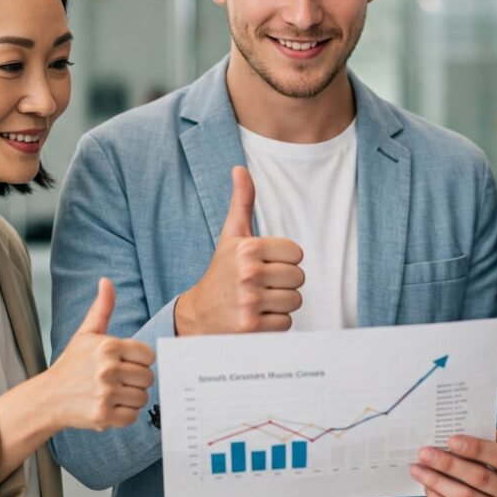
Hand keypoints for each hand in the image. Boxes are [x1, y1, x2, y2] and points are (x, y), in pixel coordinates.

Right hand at [46, 277, 154, 430]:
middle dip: (136, 380)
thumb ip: (102, 308)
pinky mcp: (102, 415)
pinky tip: (109, 407)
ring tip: (113, 393)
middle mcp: (107, 369)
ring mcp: (105, 393)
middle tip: (117, 380)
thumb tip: (106, 281)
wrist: (47, 398)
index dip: (139, 360)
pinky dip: (123, 415)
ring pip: (143, 397)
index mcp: (108, 346)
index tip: (125, 363)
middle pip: (148, 377)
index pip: (149, 355)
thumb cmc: (71, 364)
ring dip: (131, 398)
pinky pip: (132, 416)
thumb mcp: (86, 333)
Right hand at [174, 166, 303, 334]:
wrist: (197, 316)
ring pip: (295, 300)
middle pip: (298, 277)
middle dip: (284, 283)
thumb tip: (240, 169)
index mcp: (248, 248)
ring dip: (280, 304)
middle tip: (260, 286)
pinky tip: (255, 318)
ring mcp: (249, 301)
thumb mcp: (231, 236)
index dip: (284, 261)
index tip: (264, 265)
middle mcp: (248, 273)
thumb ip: (241, 202)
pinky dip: (275, 324)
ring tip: (258, 301)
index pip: (297, 254)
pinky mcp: (252, 327)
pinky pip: (286, 323)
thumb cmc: (221, 272)